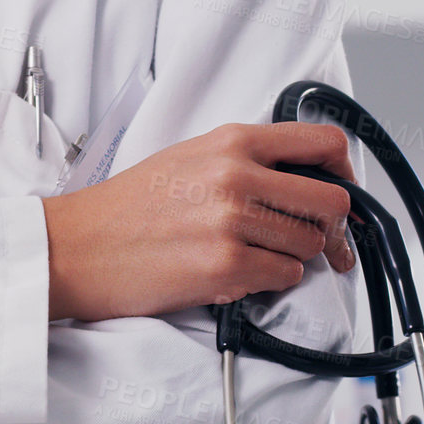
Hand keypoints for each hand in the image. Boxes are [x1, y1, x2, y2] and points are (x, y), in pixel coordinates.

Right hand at [43, 122, 355, 322]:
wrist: (77, 247)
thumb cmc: (126, 207)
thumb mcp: (188, 157)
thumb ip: (245, 159)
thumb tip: (301, 179)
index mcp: (231, 142)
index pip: (323, 144)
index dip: (345, 172)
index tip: (340, 189)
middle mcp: (237, 176)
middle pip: (332, 202)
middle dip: (329, 227)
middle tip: (314, 239)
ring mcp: (233, 223)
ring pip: (310, 245)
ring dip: (293, 257)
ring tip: (256, 255)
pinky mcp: (226, 268)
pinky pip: (283, 277)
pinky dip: (270, 281)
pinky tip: (238, 273)